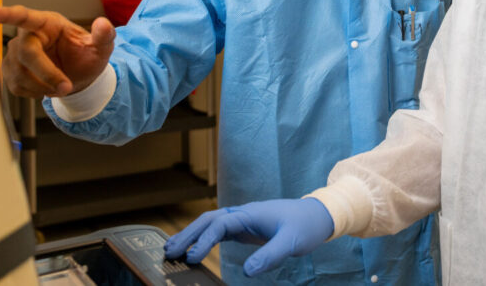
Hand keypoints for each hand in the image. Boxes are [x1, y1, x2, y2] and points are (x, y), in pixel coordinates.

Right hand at [0, 5, 114, 98]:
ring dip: (43, 86)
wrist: (79, 76)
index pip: (22, 16)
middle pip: (25, 54)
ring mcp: (15, 55)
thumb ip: (104, 36)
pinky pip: (17, 86)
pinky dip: (35, 93)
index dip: (4, 14)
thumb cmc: (86, 56)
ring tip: (61, 86)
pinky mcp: (10, 72)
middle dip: (47, 74)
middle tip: (66, 87)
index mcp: (46, 23)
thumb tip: (104, 24)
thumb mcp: (101, 47)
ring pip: (20, 74)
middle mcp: (26, 36)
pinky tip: (46, 87)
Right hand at [163, 199, 333, 275]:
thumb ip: (270, 255)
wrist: (317, 215)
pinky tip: (194, 249)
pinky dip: (204, 238)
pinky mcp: (245, 227)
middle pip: (209, 220)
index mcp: (250, 214)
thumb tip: (248, 272)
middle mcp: (243, 213)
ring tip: (171, 250)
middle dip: (188, 234)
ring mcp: (243, 219)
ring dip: (192, 235)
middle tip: (168, 253)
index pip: (220, 224)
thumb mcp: (291, 243)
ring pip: (211, 223)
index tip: (191, 258)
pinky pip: (219, 230)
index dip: (204, 240)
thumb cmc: (305, 227)